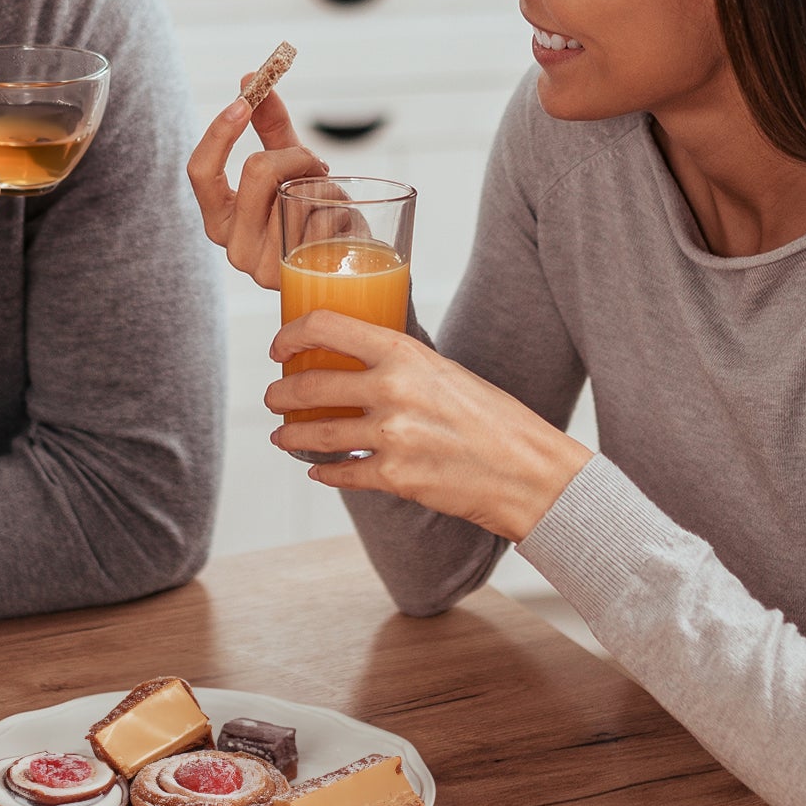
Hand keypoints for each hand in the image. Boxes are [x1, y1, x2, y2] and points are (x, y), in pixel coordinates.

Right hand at [185, 82, 326, 290]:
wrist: (349, 267)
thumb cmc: (312, 212)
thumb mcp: (290, 166)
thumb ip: (270, 125)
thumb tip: (251, 76)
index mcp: (219, 218)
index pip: (200, 171)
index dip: (220, 132)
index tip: (244, 100)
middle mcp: (233, 246)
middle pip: (257, 170)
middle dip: (295, 155)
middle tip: (315, 164)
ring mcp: (263, 267)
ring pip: (298, 192)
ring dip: (325, 187)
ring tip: (331, 204)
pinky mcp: (298, 277)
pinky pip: (323, 218)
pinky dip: (341, 210)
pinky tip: (342, 227)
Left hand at [268, 310, 592, 543]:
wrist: (529, 471)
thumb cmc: (494, 419)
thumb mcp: (445, 371)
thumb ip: (399, 365)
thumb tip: (356, 361)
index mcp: (404, 353)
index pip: (325, 327)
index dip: (291, 334)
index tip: (280, 347)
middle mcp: (391, 390)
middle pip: (309, 384)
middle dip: (281, 393)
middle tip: (275, 398)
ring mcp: (391, 436)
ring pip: (315, 434)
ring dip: (290, 435)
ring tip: (281, 435)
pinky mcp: (394, 477)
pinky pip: (340, 474)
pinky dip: (323, 473)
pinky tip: (318, 471)